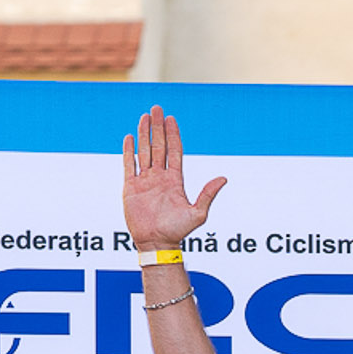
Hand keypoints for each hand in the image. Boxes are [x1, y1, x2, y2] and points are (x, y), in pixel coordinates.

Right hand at [122, 105, 225, 252]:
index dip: (173, 135)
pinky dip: (129, 151)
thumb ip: (208, 194)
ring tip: (144, 117)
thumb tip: (224, 178)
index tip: (171, 119)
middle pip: (158, 146)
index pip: (174, 152)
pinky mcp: (130, 187)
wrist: (156, 244)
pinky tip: (130, 137)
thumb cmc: (178, 232)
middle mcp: (160, 177)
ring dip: (144, 134)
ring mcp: (145, 181)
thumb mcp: (197, 213)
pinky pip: (129, 165)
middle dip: (157, 127)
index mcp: (175, 181)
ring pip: (144, 152)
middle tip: (156, 109)